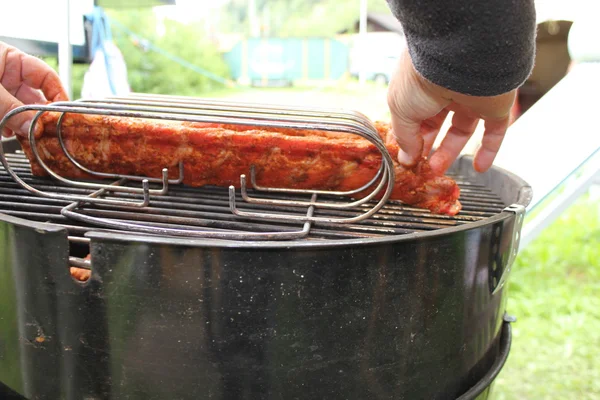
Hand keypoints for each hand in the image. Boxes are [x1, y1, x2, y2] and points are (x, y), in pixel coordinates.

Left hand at [0, 42, 67, 137]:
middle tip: (48, 133)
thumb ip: (10, 107)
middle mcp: (8, 76)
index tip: (65, 114)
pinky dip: (11, 130)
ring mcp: (0, 93)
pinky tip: (11, 136)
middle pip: (36, 99)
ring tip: (28, 138)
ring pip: (22, 112)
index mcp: (12, 60)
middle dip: (41, 116)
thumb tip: (34, 127)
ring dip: (26, 126)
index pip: (47, 77)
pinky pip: (8, 120)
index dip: (59, 95)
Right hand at [387, 48, 515, 173]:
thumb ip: (404, 137)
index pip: (413, 116)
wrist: (459, 60)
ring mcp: (470, 97)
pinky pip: (495, 131)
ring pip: (461, 130)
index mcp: (419, 86)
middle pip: (436, 125)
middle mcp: (444, 90)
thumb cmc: (422, 77)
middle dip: (427, 147)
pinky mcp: (494, 105)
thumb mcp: (400, 109)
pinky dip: (488, 150)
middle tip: (420, 167)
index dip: (408, 139)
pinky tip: (479, 168)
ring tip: (437, 169)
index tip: (405, 159)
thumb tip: (406, 159)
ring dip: (450, 152)